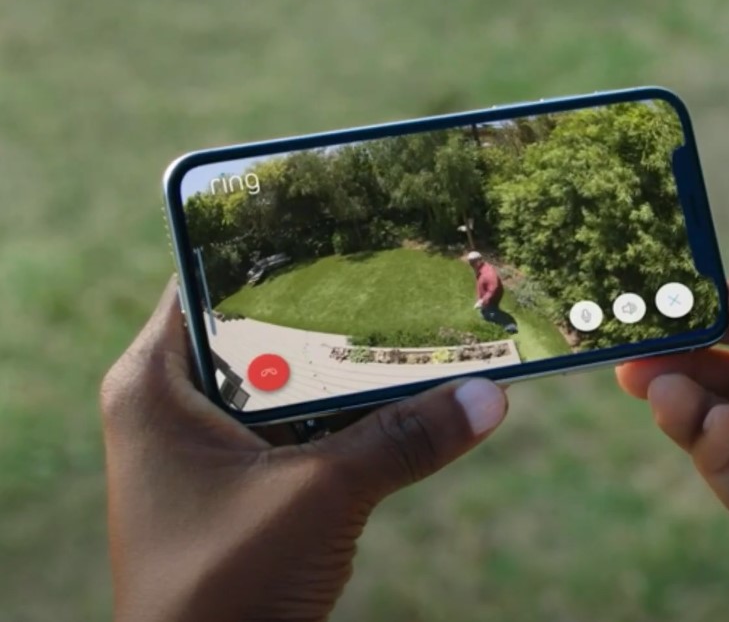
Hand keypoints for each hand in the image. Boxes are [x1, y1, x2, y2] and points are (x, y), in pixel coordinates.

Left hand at [100, 279, 507, 621]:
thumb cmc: (225, 589)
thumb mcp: (320, 497)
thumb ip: (404, 439)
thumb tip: (491, 394)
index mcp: (155, 384)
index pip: (214, 279)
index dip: (279, 250)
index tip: (347, 224)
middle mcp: (173, 403)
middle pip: (259, 328)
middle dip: (330, 310)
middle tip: (397, 269)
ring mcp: (209, 445)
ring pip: (287, 380)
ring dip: (346, 369)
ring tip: (411, 323)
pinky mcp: (243, 480)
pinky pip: (299, 425)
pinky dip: (345, 414)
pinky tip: (400, 396)